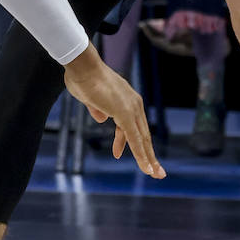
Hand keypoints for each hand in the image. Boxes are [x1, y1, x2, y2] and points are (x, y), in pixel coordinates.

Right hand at [63, 44, 165, 178]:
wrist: (82, 65)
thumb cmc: (83, 78)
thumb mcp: (90, 99)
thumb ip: (97, 109)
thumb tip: (102, 119)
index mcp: (128, 100)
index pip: (133, 126)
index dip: (131, 142)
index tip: (119, 153)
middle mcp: (134, 104)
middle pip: (144, 134)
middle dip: (150, 154)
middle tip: (157, 171)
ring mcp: (131, 108)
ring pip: (142, 139)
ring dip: (148, 158)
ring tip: (153, 174)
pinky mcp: (125, 113)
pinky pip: (135, 139)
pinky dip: (141, 154)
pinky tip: (146, 168)